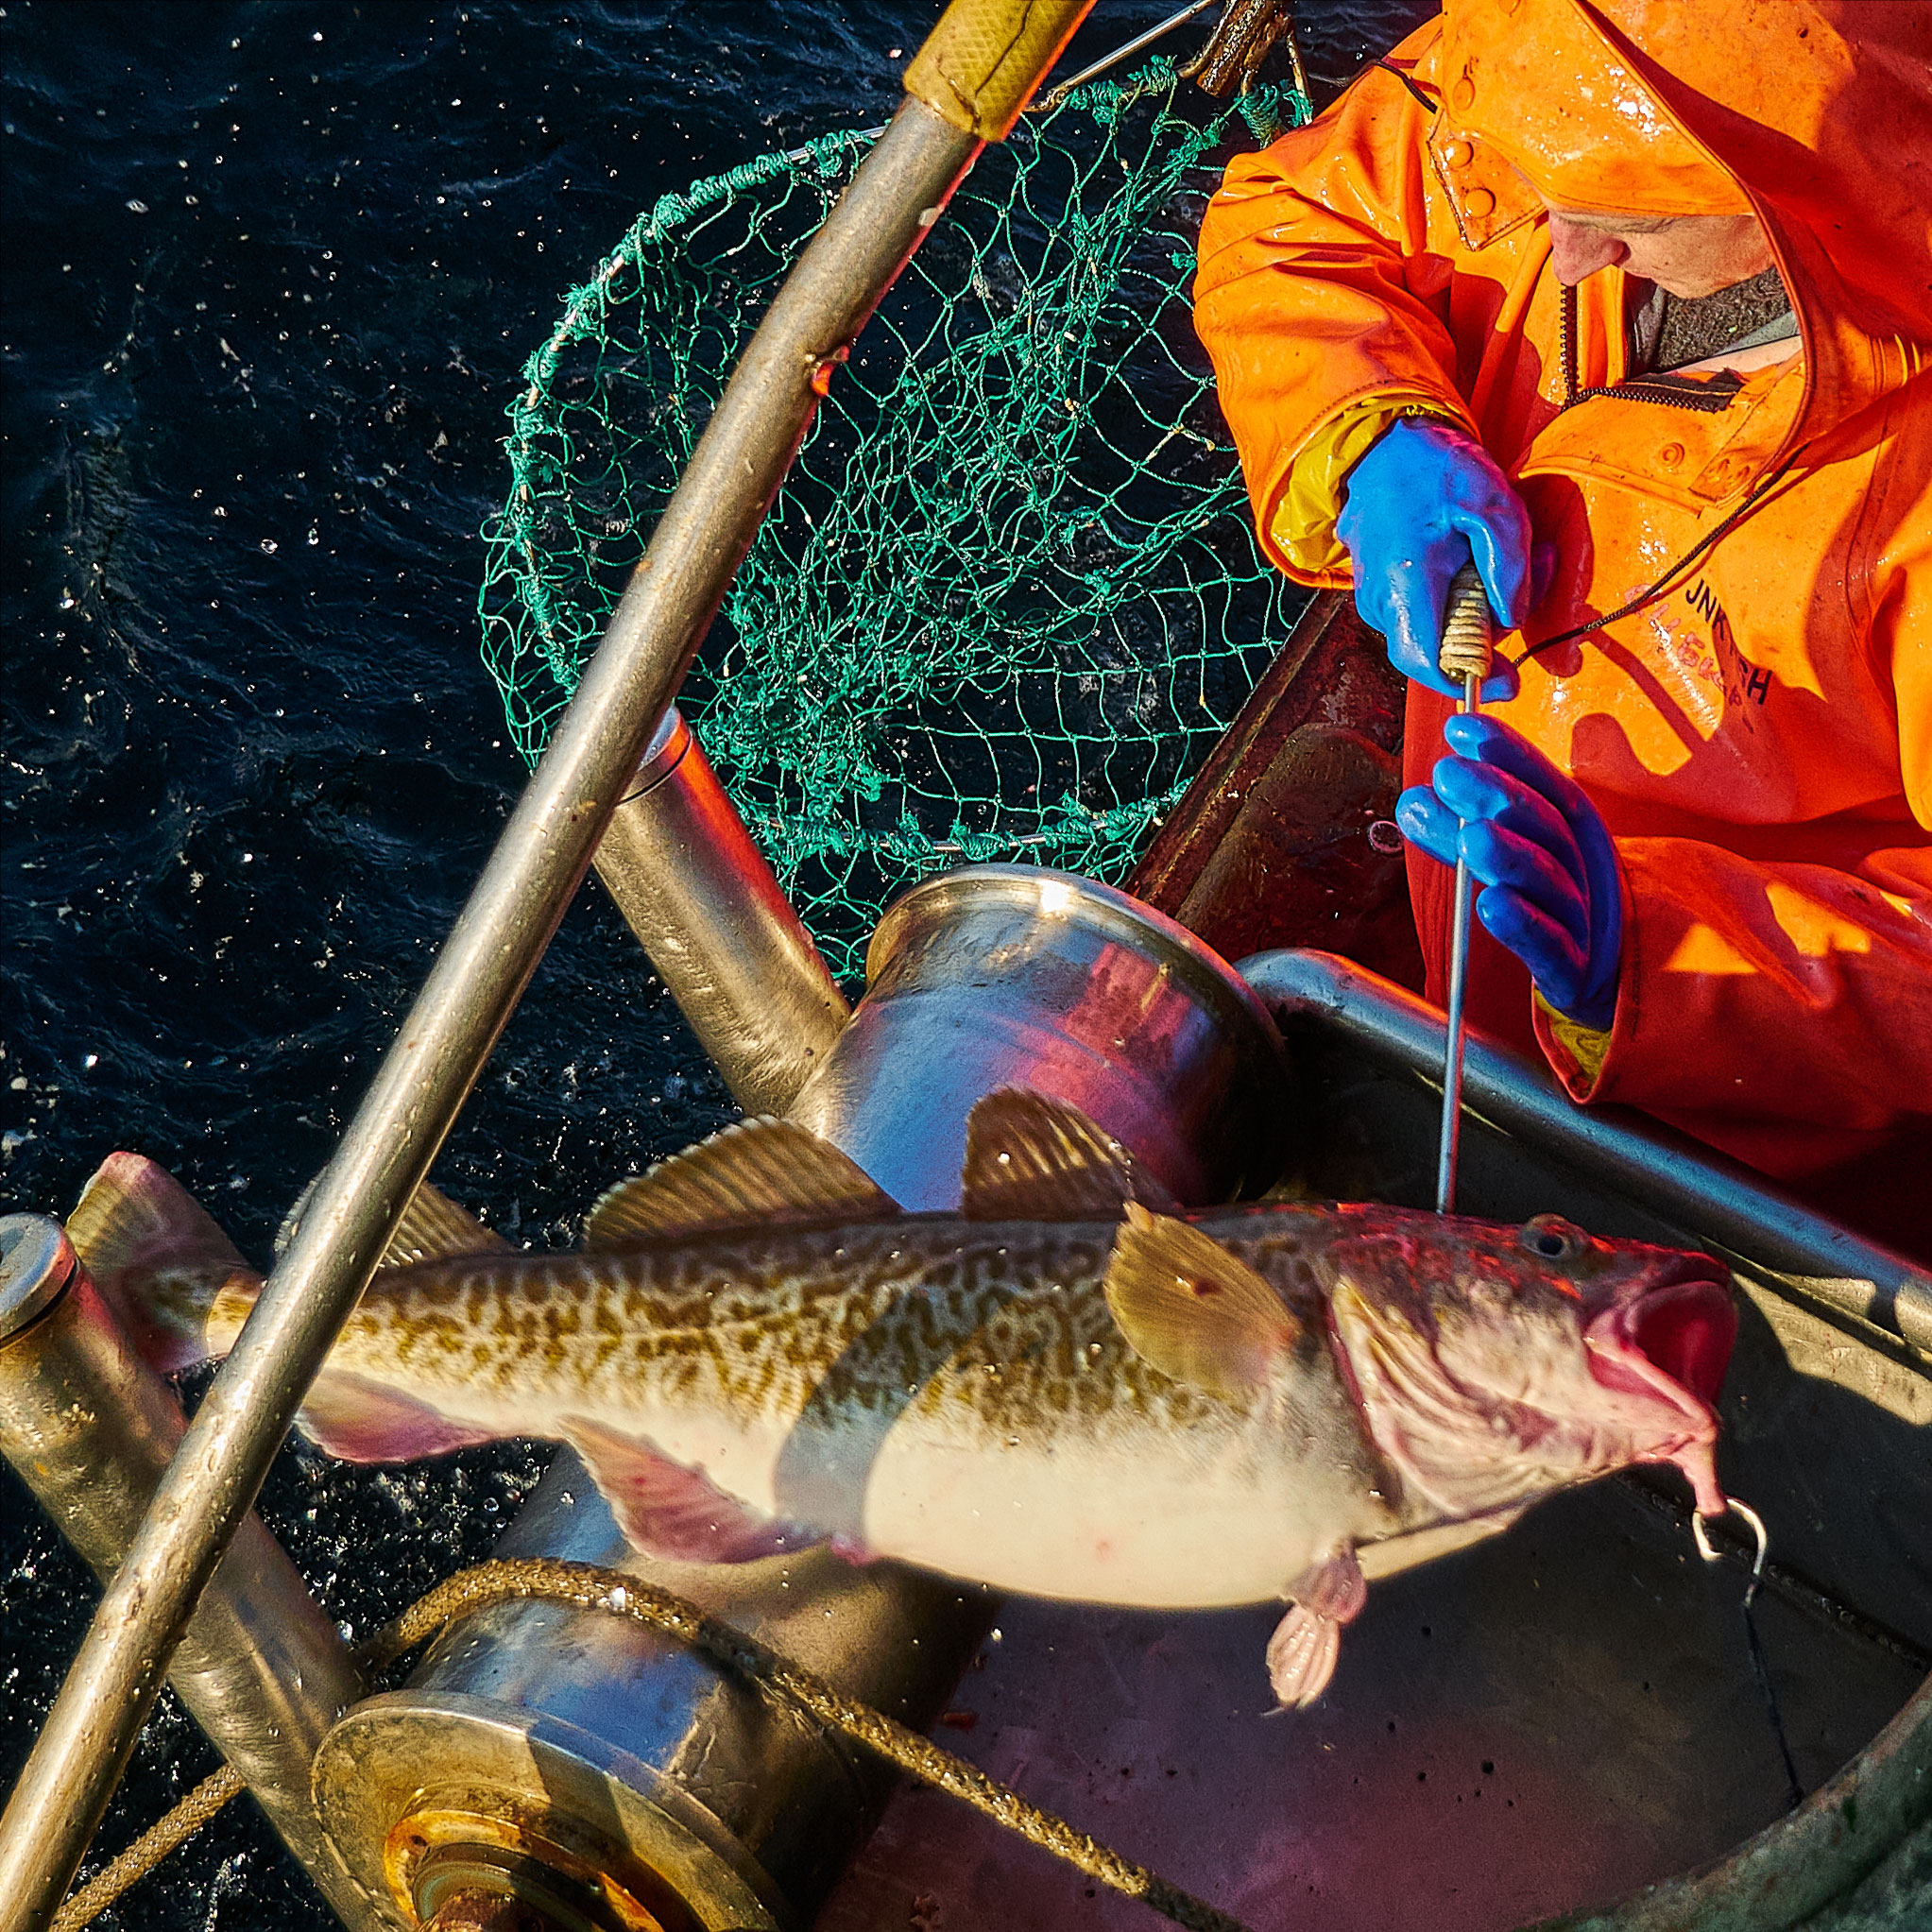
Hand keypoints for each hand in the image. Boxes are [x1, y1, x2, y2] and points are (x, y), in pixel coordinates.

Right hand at [1337, 418, 1531, 699]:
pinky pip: (1423, 612)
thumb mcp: (1494, 502)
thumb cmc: (1436, 469)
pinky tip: (1474, 557)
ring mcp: (1374, 599)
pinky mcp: (1378, 592)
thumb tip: (1512, 620)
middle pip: (1441, 649)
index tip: (1508, 679)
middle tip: (1532, 574)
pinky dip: (1457, 596)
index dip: (1468, 680)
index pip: (1426, 663)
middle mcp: (1381, 601)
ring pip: (1434, 631)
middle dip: (1491, 629)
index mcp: (1407, 583)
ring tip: (1503, 553)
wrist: (1382, 445)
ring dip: (1477, 608)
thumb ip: (1508, 566)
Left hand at [1395, 715, 1622, 1029]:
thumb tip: (1415, 797)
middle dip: (1497, 794)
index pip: (1542, 781)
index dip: (1505, 752)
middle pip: (1543, 825)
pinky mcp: (1572, 969)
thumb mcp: (1519, 853)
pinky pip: (1549, 946)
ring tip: (1470, 834)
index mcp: (1572, 829)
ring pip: (1546, 881)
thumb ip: (1469, 824)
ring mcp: (1580, 916)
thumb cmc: (1552, 901)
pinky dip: (1521, 924)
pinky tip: (1490, 904)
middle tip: (1449, 772)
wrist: (1606, 969)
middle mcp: (1580, 865)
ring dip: (1508, 854)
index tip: (1460, 729)